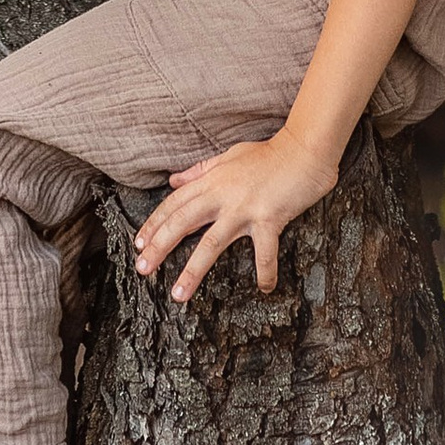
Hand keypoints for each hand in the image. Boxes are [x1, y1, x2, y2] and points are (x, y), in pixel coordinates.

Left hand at [132, 131, 335, 301]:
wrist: (304, 150)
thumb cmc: (270, 153)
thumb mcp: (229, 156)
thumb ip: (200, 170)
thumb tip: (174, 179)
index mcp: (212, 181)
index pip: (175, 203)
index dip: (154, 223)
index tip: (139, 243)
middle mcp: (223, 196)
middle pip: (182, 222)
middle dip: (159, 246)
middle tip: (142, 269)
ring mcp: (245, 209)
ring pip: (211, 243)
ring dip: (192, 271)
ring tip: (178, 294)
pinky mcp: (269, 219)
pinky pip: (264, 252)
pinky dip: (265, 272)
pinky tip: (265, 289)